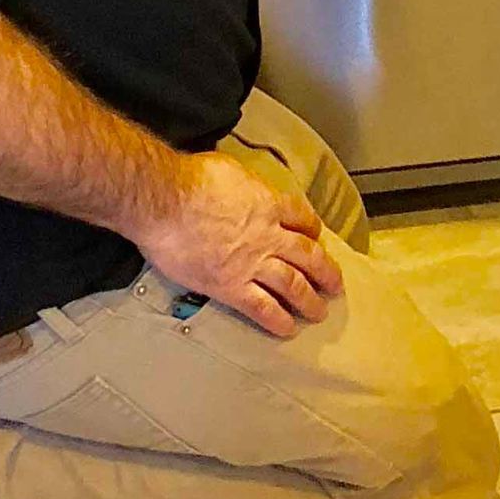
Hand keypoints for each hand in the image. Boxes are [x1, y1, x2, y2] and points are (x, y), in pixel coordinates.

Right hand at [137, 152, 345, 338]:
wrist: (164, 202)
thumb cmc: (189, 181)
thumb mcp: (229, 169)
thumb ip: (243, 183)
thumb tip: (240, 185)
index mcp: (268, 205)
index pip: (302, 218)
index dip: (313, 229)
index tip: (316, 237)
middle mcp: (268, 236)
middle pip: (308, 256)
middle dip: (325, 272)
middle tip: (335, 284)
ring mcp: (252, 264)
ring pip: (293, 285)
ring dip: (309, 301)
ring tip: (318, 312)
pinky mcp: (231, 287)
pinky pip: (262, 308)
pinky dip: (277, 320)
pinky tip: (286, 329)